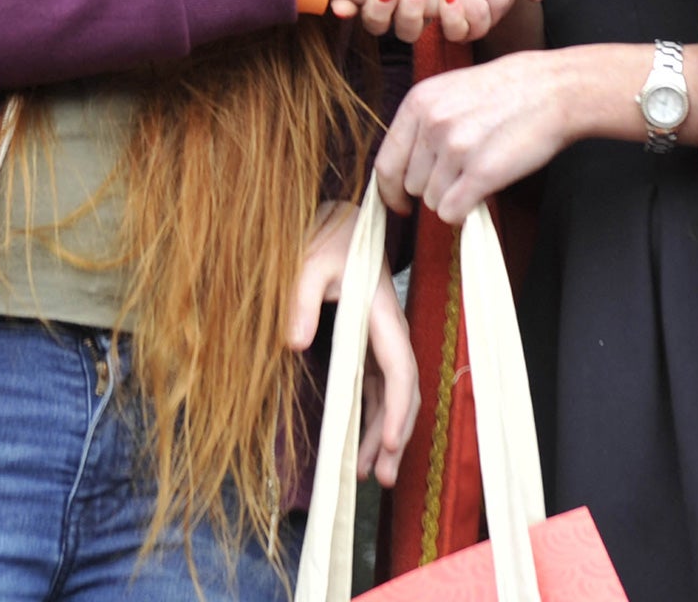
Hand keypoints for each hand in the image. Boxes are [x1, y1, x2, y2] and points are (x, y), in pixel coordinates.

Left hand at [287, 201, 418, 487]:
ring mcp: (380, 341)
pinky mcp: (368, 346)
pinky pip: (377, 389)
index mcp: (381, 312)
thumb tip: (294, 343)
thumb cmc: (327, 238)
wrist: (340, 222)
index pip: (400, 367)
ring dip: (383, 434)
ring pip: (392, 395)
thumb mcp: (309, 261)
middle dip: (394, 435)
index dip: (398, 407)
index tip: (388, 441)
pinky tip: (358, 445)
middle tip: (379, 476)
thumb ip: (301, 298)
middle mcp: (388, 331)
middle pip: (403, 391)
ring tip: (367, 474)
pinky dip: (371, 418)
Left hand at [375, 52, 577, 224]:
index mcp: (418, 102)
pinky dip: (463, 213)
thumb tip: (405, 165)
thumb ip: (423, 123)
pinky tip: (478, 196)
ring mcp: (456, 148)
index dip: (390, 190)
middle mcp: (431, 124)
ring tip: (478, 174)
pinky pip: (452, 211)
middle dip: (433, 188)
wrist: (553, 89)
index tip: (399, 203)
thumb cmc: (507, 90)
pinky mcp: (482, 172)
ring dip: (452, 197)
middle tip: (461, 175)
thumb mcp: (451, 90)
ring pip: (432, 200)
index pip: (386, 163)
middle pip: (411, 185)